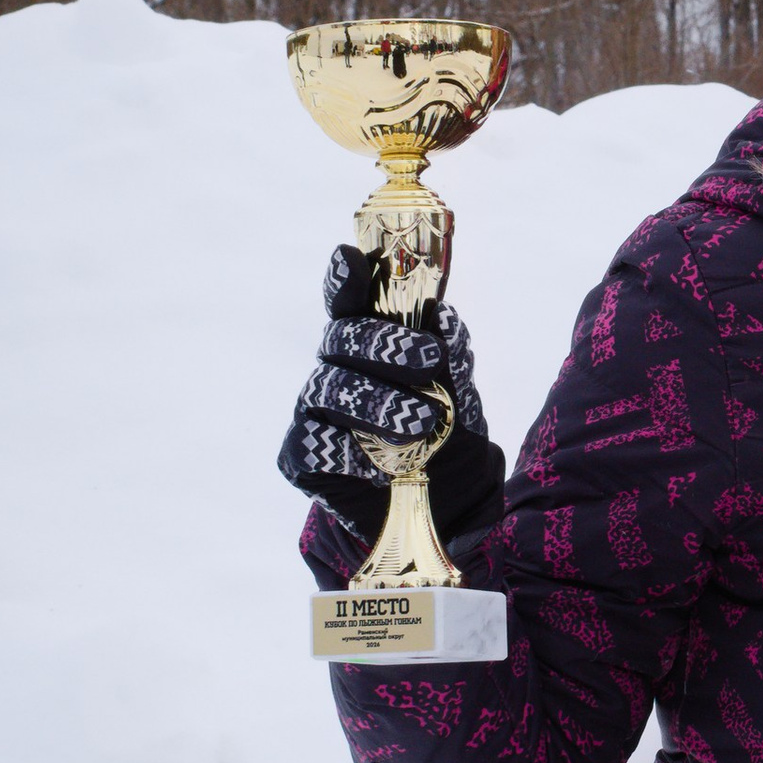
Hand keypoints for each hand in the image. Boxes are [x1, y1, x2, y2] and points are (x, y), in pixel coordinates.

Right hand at [277, 243, 506, 543]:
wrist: (444, 504)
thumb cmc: (446, 436)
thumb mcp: (461, 394)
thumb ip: (451, 357)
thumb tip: (442, 317)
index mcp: (369, 344)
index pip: (348, 301)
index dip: (343, 278)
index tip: (349, 258)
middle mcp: (336, 370)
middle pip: (340, 339)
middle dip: (385, 346)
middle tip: (429, 362)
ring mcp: (314, 412)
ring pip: (331, 390)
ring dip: (380, 404)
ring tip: (422, 423)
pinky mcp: (301, 457)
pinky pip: (314, 445)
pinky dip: (350, 453)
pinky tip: (380, 467)